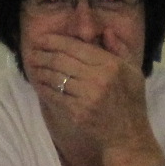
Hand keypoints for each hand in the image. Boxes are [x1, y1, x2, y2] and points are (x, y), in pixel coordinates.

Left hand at [24, 32, 152, 153]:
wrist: (128, 135)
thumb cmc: (131, 100)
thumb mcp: (133, 71)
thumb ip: (119, 49)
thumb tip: (105, 31)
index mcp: (111, 65)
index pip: (76, 47)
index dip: (55, 41)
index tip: (42, 38)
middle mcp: (98, 78)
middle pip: (61, 60)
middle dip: (42, 54)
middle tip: (31, 51)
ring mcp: (87, 96)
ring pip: (55, 77)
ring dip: (40, 70)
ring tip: (32, 65)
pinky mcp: (78, 112)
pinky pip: (55, 95)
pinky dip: (44, 87)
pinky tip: (38, 82)